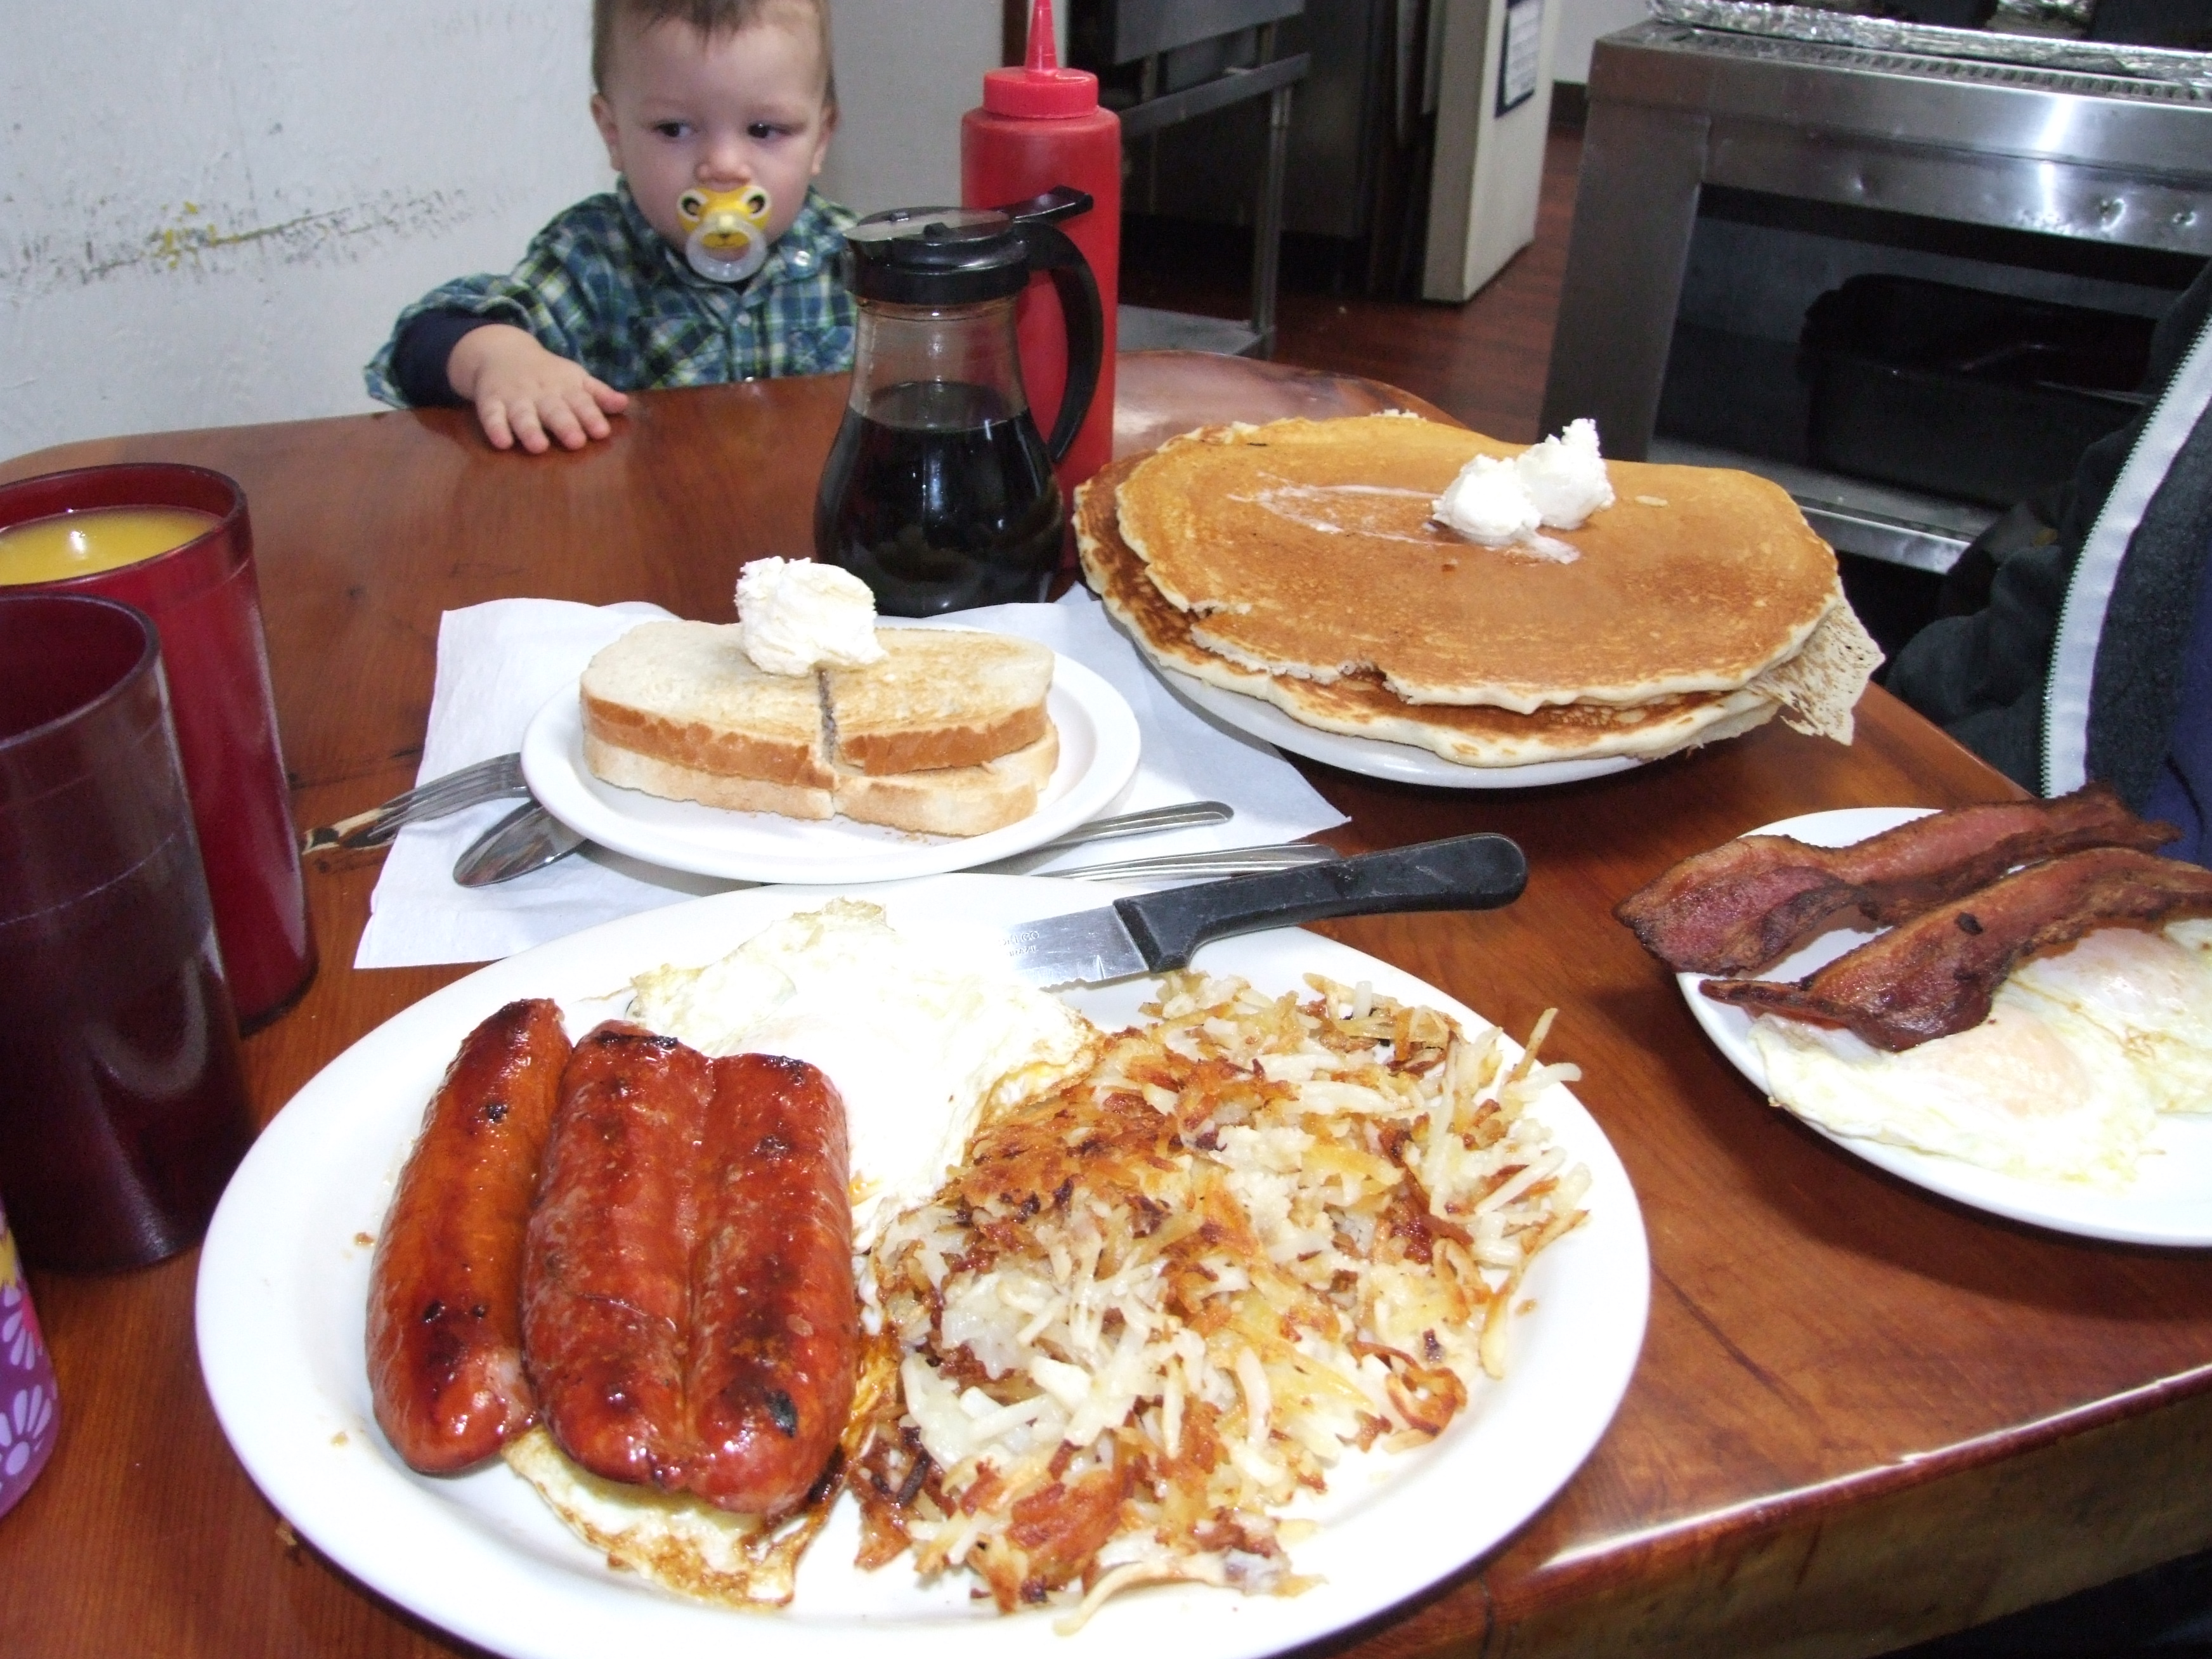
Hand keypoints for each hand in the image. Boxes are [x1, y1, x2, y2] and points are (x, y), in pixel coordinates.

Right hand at [445, 325, 629, 452]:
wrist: (501, 351)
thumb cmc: (549, 375)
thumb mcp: (576, 379)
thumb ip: (598, 394)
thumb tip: (623, 404)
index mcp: (565, 387)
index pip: (581, 401)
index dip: (590, 416)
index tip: (601, 431)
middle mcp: (541, 392)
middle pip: (553, 409)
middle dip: (565, 424)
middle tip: (576, 442)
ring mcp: (514, 397)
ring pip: (522, 414)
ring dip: (530, 430)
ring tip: (539, 446)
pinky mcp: (491, 401)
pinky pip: (491, 415)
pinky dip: (495, 428)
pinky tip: (502, 443)